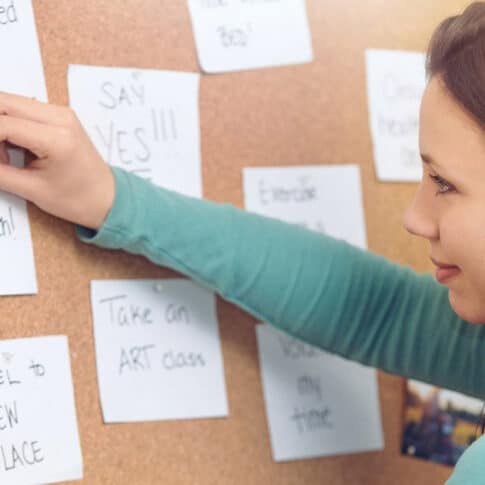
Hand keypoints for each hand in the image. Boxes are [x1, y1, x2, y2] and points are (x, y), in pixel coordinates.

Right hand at [0, 92, 114, 228]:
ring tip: (4, 159)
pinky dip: (8, 127)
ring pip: (9, 104)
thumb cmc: (78, 200)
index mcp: (57, 137)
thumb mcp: (32, 190)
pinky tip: (12, 152)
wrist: (109, 200)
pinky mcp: (59, 117)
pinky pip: (22, 111)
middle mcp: (60, 117)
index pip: (2, 124)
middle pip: (3, 103)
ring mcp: (61, 114)